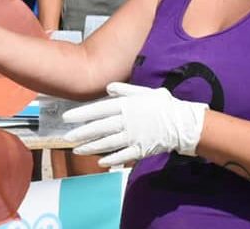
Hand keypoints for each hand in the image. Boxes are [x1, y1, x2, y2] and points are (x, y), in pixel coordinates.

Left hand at [62, 82, 207, 166]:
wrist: (183, 123)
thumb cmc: (162, 105)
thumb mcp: (144, 92)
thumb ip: (124, 90)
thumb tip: (107, 88)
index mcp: (126, 105)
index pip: (98, 109)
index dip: (81, 114)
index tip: (67, 118)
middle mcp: (127, 121)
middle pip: (99, 128)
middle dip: (81, 133)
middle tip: (66, 137)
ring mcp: (133, 137)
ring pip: (107, 143)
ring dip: (90, 147)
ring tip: (77, 150)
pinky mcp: (140, 149)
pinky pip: (122, 156)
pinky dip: (110, 159)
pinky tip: (100, 161)